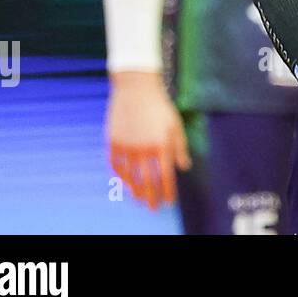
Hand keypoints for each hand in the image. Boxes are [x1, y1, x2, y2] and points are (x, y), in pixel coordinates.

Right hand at [106, 70, 190, 209]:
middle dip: (151, 196)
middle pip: (147, 180)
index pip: (166, 175)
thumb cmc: (160, 107)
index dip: (167, 191)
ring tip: (139, 198)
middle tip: (153, 207)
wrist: (136, 89)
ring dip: (135, 189)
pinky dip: (121, 175)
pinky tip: (126, 181)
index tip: (169, 201)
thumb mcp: (175, 125)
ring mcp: (126, 146)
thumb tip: (184, 167)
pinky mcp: (113, 142)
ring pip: (130, 176)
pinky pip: (116, 165)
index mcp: (161, 144)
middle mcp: (143, 149)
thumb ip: (180, 147)